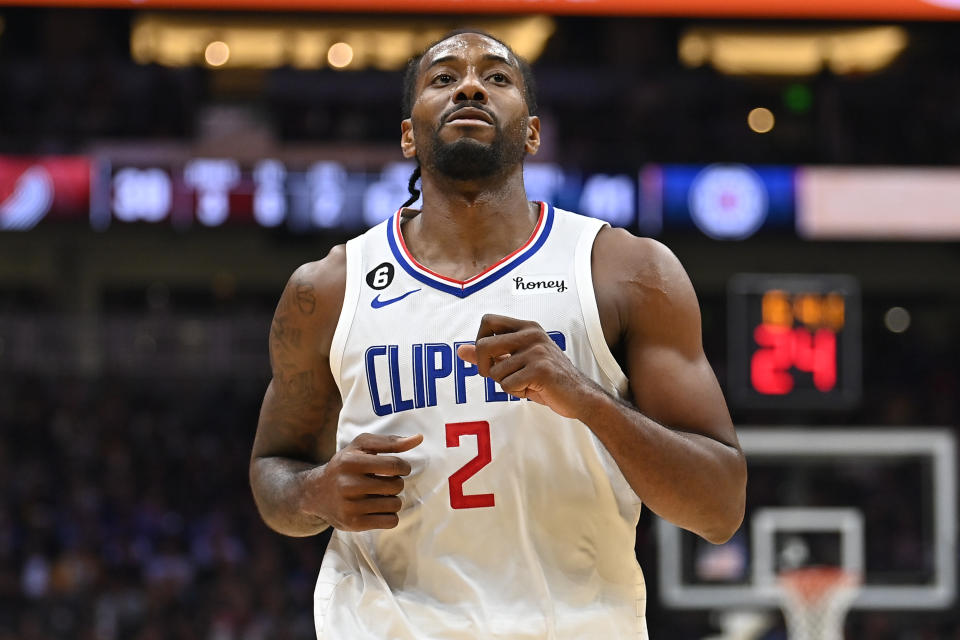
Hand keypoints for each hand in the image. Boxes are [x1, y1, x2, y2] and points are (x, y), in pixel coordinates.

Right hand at [300, 433, 422, 530]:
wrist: (316, 493)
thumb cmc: (345, 465)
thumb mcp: (361, 446)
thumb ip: (391, 442)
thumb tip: (419, 438)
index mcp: (350, 461)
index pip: (394, 466)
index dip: (404, 467)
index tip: (399, 469)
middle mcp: (348, 484)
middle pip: (396, 486)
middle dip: (396, 483)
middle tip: (384, 482)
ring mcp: (350, 506)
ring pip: (395, 505)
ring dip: (393, 499)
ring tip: (380, 495)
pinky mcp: (353, 524)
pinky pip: (390, 521)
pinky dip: (389, 515)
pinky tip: (377, 508)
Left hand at [457, 314, 595, 419]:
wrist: (579, 395)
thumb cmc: (546, 378)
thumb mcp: (516, 362)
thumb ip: (490, 354)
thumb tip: (461, 350)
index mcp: (527, 327)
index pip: (487, 320)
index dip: (480, 340)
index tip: (490, 357)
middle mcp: (531, 334)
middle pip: (483, 346)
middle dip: (484, 368)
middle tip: (500, 376)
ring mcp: (537, 351)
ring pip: (495, 371)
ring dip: (506, 384)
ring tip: (526, 383)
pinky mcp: (540, 370)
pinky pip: (507, 385)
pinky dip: (516, 392)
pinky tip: (532, 389)